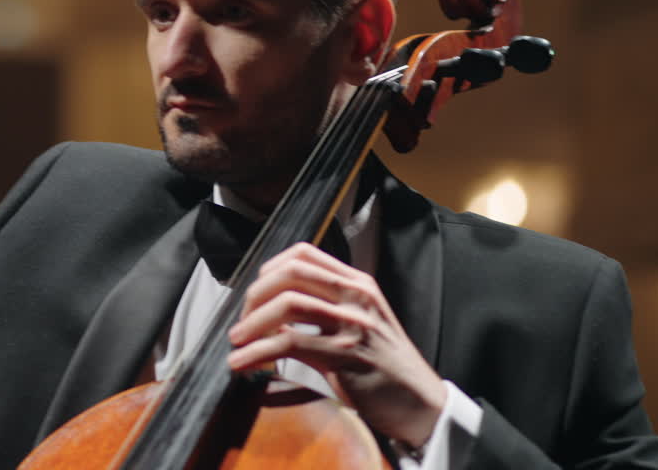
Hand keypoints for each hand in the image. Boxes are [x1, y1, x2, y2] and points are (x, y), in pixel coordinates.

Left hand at [227, 242, 445, 447]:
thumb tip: (272, 308)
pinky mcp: (345, 356)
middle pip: (290, 275)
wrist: (421, 403)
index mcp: (358, 283)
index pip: (304, 253)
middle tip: (241, 320)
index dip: (269, 268)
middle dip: (255, 296)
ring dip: (251, 324)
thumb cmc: (385, 366)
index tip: (254, 291)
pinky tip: (243, 364)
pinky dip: (257, 353)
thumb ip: (327, 305)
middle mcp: (356, 297)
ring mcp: (353, 324)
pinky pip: (288, 344)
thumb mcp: (362, 322)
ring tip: (236, 341)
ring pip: (287, 305)